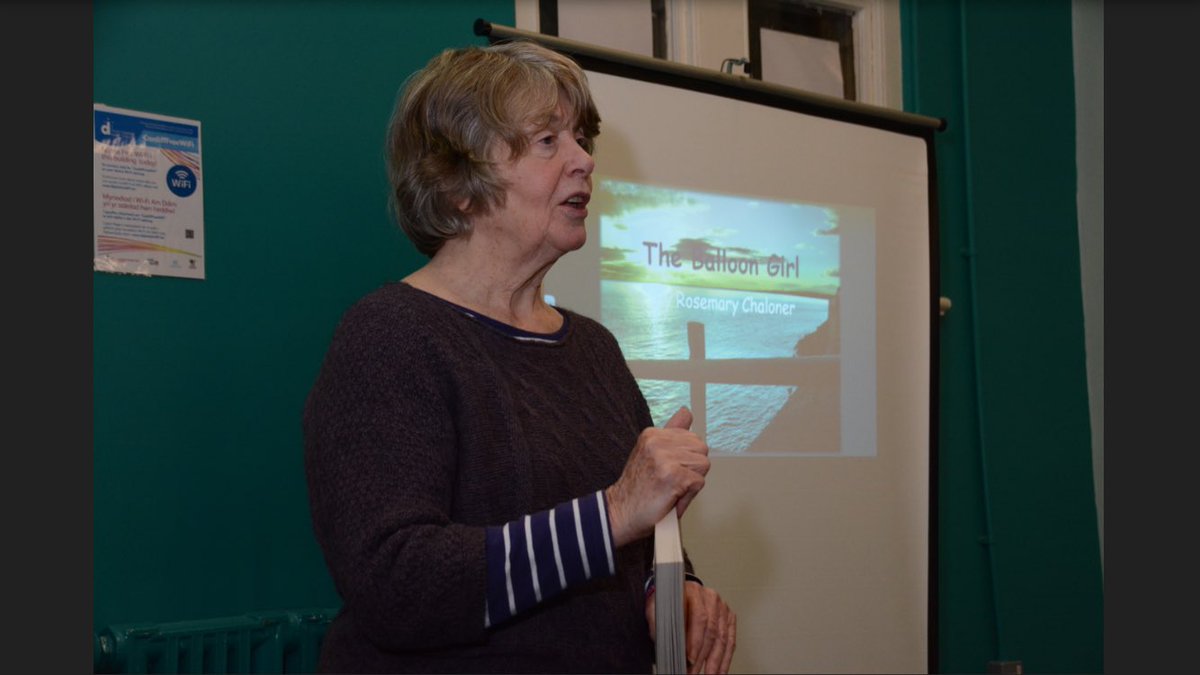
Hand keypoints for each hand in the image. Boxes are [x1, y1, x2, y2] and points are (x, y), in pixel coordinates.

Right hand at [605, 407, 709, 547]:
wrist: (620, 513)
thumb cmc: (638, 488)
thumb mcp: (651, 452)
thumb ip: (672, 432)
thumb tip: (686, 411)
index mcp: (653, 434)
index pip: (692, 437)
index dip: (686, 457)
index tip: (669, 468)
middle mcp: (657, 442)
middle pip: (701, 449)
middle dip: (691, 468)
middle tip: (671, 481)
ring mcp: (665, 458)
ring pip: (703, 465)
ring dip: (691, 482)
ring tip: (671, 489)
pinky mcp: (673, 476)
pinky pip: (698, 482)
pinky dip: (688, 496)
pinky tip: (671, 498)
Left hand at [646, 579, 736, 673]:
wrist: (678, 590)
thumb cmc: (668, 600)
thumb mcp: (658, 607)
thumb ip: (659, 623)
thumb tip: (662, 642)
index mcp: (693, 592)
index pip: (699, 618)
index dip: (695, 641)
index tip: (690, 659)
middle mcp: (710, 598)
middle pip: (711, 631)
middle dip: (703, 657)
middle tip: (694, 672)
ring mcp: (721, 608)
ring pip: (722, 638)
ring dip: (716, 661)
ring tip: (710, 674)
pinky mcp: (728, 617)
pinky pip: (730, 640)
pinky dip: (725, 658)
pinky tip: (720, 670)